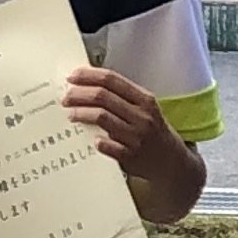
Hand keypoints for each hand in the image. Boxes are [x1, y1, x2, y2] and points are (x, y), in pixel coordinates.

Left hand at [62, 62, 183, 185]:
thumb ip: (122, 97)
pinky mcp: (131, 156)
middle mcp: (141, 116)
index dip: (88, 76)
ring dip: (81, 113)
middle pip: (103, 97)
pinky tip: (89, 138)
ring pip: (102, 117)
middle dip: (79, 94)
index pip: (111, 79)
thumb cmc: (153, 131)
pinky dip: (97, 140)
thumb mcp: (146, 109)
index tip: (72, 77)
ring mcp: (136, 136)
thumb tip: (89, 84)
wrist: (171, 162)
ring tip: (70, 113)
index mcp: (144, 99)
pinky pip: (108, 146)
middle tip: (66, 97)